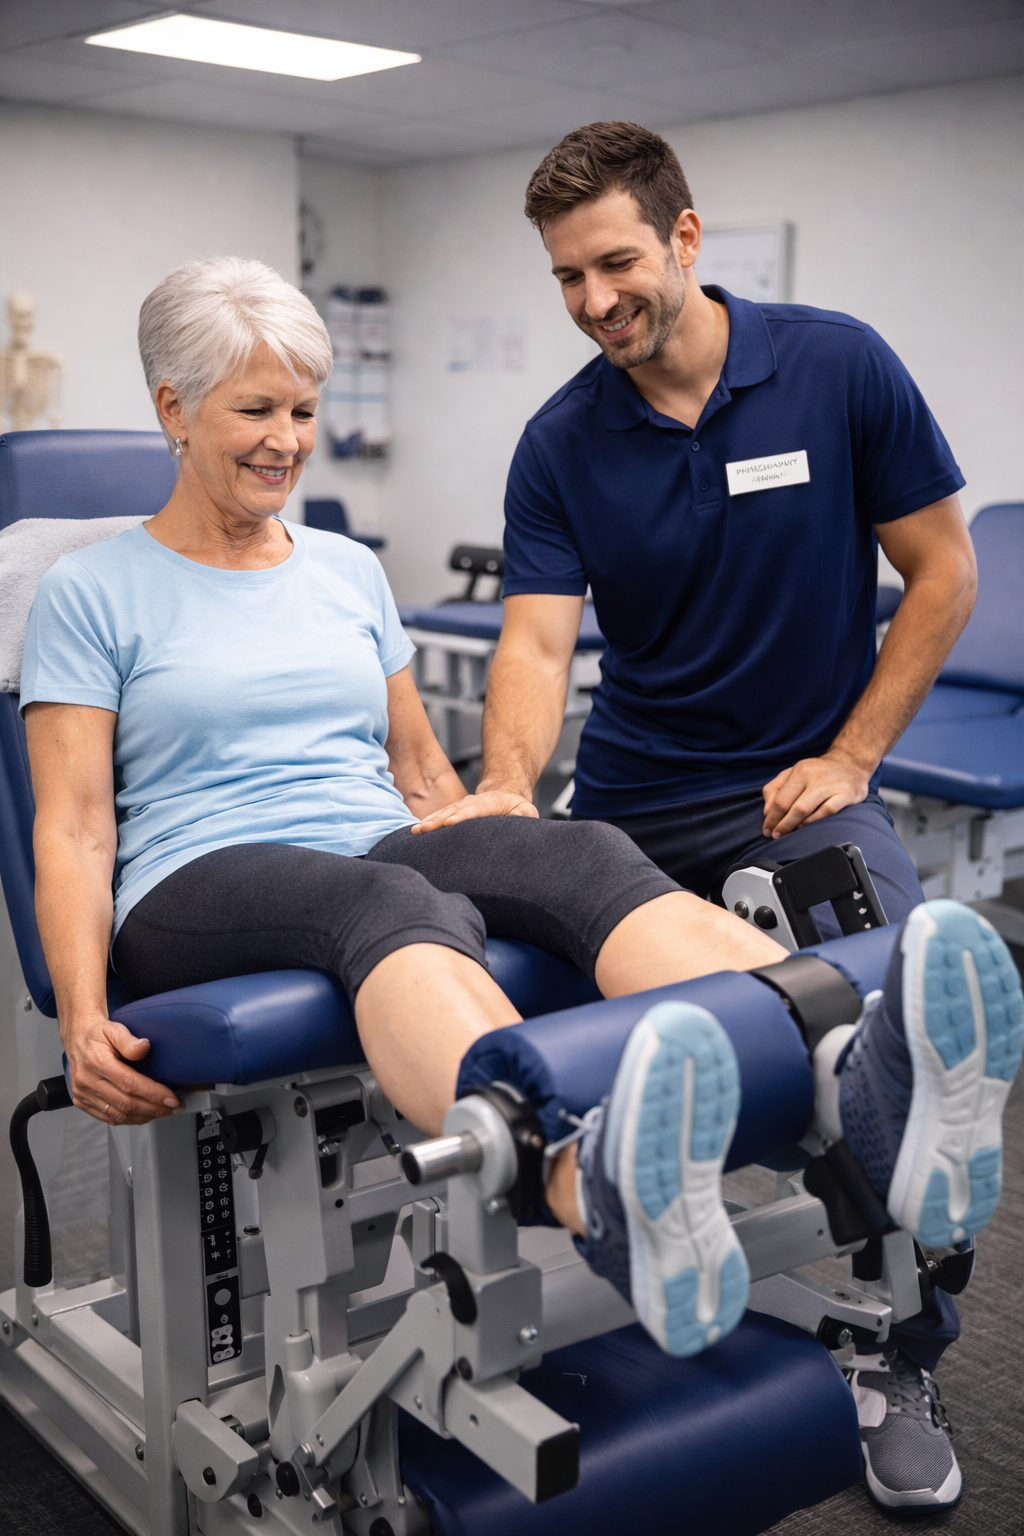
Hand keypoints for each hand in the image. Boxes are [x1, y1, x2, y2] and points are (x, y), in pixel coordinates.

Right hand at [63, 1012, 182, 1124]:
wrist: (77, 1038)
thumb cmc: (97, 1034)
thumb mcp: (114, 1028)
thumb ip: (129, 1040)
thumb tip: (144, 1047)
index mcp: (95, 1061)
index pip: (129, 1083)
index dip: (153, 1094)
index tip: (172, 1098)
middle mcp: (87, 1080)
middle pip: (126, 1103)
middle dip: (155, 1108)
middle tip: (174, 1107)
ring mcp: (83, 1094)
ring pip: (118, 1115)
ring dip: (145, 1116)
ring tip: (164, 1112)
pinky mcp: (82, 1102)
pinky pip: (108, 1118)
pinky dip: (129, 1120)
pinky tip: (144, 1115)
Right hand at [411, 787, 538, 833]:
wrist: (504, 794)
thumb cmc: (516, 807)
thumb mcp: (526, 809)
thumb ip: (524, 814)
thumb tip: (519, 816)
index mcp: (489, 803)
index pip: (474, 810)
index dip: (462, 816)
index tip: (450, 823)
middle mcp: (471, 803)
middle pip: (452, 811)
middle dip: (437, 820)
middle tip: (423, 829)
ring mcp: (460, 807)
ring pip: (442, 813)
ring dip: (429, 822)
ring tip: (416, 831)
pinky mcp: (453, 812)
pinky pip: (438, 816)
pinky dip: (427, 823)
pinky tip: (416, 830)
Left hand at [761, 750, 870, 837]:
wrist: (851, 764)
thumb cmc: (817, 773)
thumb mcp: (793, 773)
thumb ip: (775, 789)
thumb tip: (767, 811)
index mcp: (800, 771)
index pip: (779, 798)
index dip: (771, 817)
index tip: (766, 829)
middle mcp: (814, 776)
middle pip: (790, 805)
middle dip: (780, 824)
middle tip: (774, 835)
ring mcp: (830, 785)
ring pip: (805, 809)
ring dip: (792, 825)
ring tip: (786, 834)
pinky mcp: (846, 794)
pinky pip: (826, 812)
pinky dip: (813, 822)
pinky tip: (806, 828)